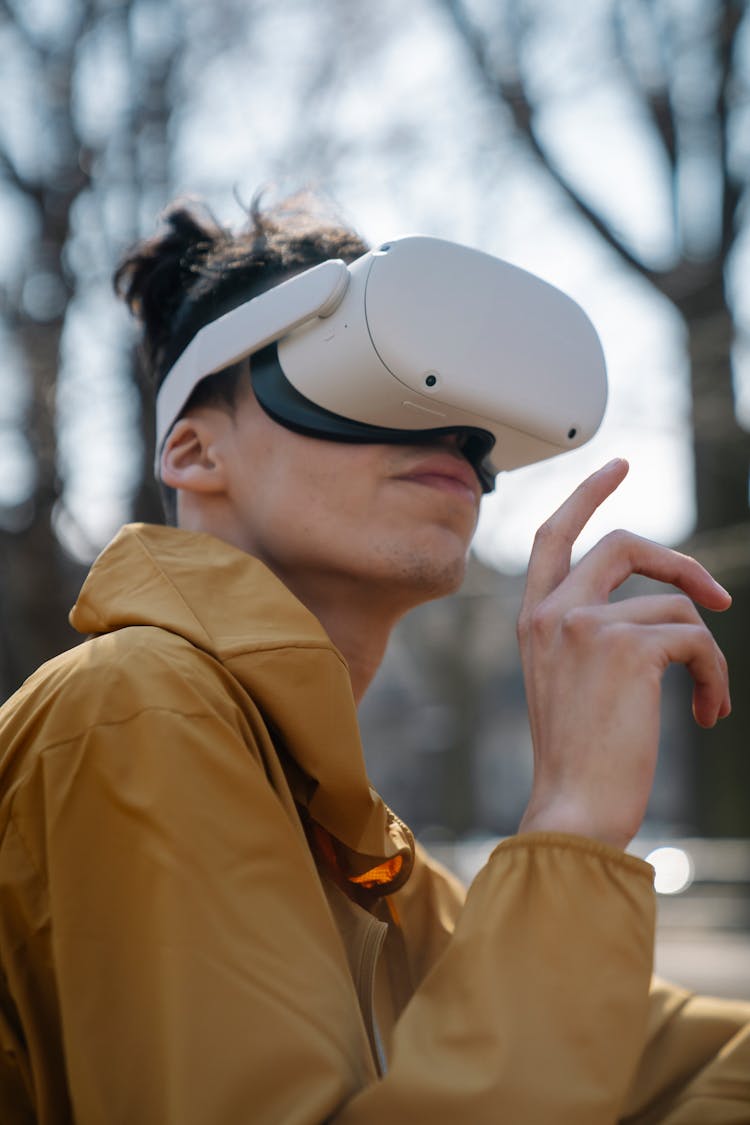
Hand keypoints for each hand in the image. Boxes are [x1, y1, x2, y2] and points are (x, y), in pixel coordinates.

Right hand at [516, 458, 730, 849]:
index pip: (554, 536)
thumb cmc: (578, 762)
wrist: (573, 810)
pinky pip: (696, 639)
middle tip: (716, 594)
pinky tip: (708, 713)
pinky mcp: (626, 647)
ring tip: (707, 703)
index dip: (587, 494)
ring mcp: (585, 624)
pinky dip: (714, 675)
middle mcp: (552, 612)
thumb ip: (592, 637)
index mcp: (533, 621)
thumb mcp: (569, 685)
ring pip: (675, 606)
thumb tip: (665, 609)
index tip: (618, 465)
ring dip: (706, 655)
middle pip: (622, 544)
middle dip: (678, 561)